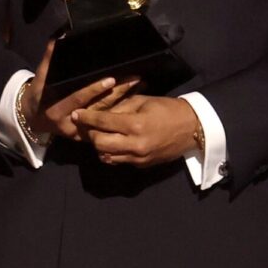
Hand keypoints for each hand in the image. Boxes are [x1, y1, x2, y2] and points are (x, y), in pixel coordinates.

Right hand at [22, 39, 141, 140]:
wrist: (34, 118)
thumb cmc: (39, 94)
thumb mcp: (40, 78)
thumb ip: (49, 60)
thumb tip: (58, 39)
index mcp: (57, 109)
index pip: (79, 98)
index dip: (95, 89)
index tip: (111, 79)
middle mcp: (71, 122)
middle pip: (99, 108)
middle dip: (118, 93)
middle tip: (134, 79)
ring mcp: (81, 132)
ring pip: (107, 116)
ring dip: (125, 101)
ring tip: (140, 85)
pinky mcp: (89, 135)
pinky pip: (108, 124)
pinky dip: (122, 111)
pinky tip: (135, 99)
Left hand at [71, 95, 200, 167]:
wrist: (192, 128)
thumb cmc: (166, 109)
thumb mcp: (141, 101)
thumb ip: (119, 107)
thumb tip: (98, 111)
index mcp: (135, 125)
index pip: (102, 122)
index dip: (86, 118)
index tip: (75, 114)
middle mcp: (135, 144)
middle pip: (99, 143)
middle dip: (90, 134)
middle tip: (88, 125)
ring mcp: (139, 158)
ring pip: (106, 156)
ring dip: (99, 145)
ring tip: (99, 134)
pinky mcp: (142, 166)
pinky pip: (119, 161)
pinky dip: (111, 153)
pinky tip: (112, 143)